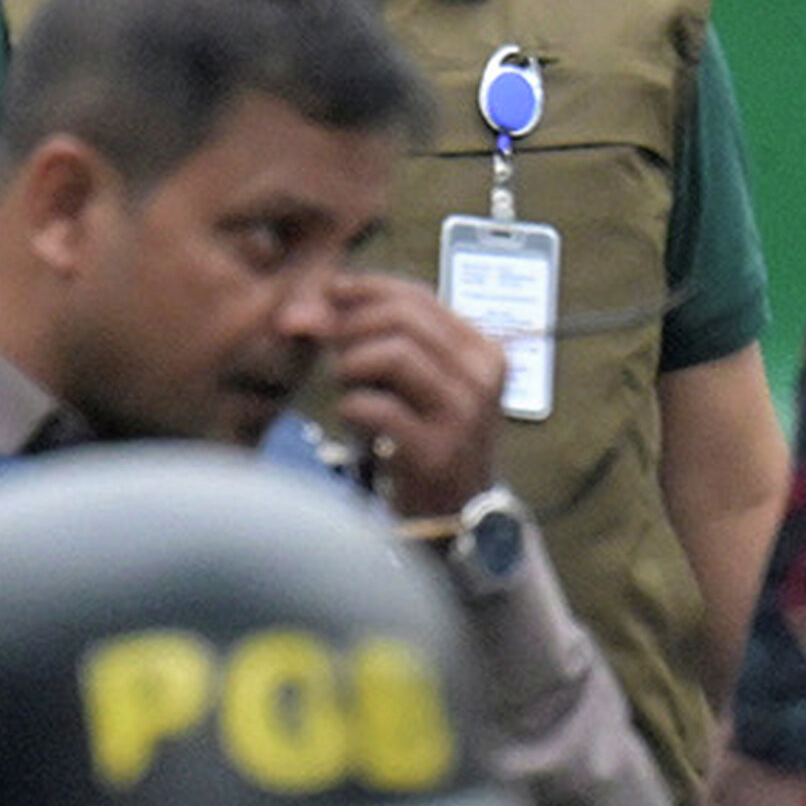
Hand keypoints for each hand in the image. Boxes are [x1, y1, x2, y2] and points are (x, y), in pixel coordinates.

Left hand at [321, 272, 504, 521]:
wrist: (457, 517)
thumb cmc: (428, 439)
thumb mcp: (420, 382)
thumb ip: (384, 338)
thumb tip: (324, 296)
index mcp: (481, 349)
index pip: (419, 297)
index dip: (367, 288)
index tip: (330, 292)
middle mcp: (481, 376)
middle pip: (403, 318)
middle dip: (352, 323)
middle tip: (327, 344)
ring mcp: (464, 414)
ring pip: (394, 354)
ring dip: (353, 362)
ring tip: (344, 382)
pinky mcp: (438, 452)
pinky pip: (380, 408)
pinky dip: (352, 405)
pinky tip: (349, 415)